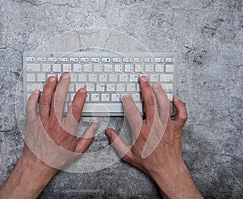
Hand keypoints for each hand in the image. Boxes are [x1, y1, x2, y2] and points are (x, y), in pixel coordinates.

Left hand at [0, 73, 97, 198]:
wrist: (37, 165)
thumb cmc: (56, 159)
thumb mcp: (77, 152)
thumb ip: (88, 138)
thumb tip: (95, 126)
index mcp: (66, 130)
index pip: (75, 109)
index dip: (80, 97)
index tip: (82, 90)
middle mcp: (54, 123)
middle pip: (59, 99)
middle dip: (63, 85)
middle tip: (65, 76)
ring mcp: (41, 122)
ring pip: (45, 100)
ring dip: (49, 87)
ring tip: (52, 78)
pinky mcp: (31, 123)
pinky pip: (31, 107)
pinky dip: (33, 98)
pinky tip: (37, 91)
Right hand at [105, 76, 202, 198]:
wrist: (167, 169)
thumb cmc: (148, 162)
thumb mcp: (128, 155)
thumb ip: (116, 142)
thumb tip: (108, 132)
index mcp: (141, 131)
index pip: (132, 110)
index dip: (128, 101)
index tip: (126, 96)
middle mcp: (154, 126)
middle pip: (149, 102)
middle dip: (145, 88)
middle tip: (143, 79)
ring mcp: (167, 125)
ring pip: (164, 104)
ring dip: (160, 92)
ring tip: (155, 84)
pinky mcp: (177, 128)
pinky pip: (181, 113)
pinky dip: (180, 105)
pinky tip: (175, 99)